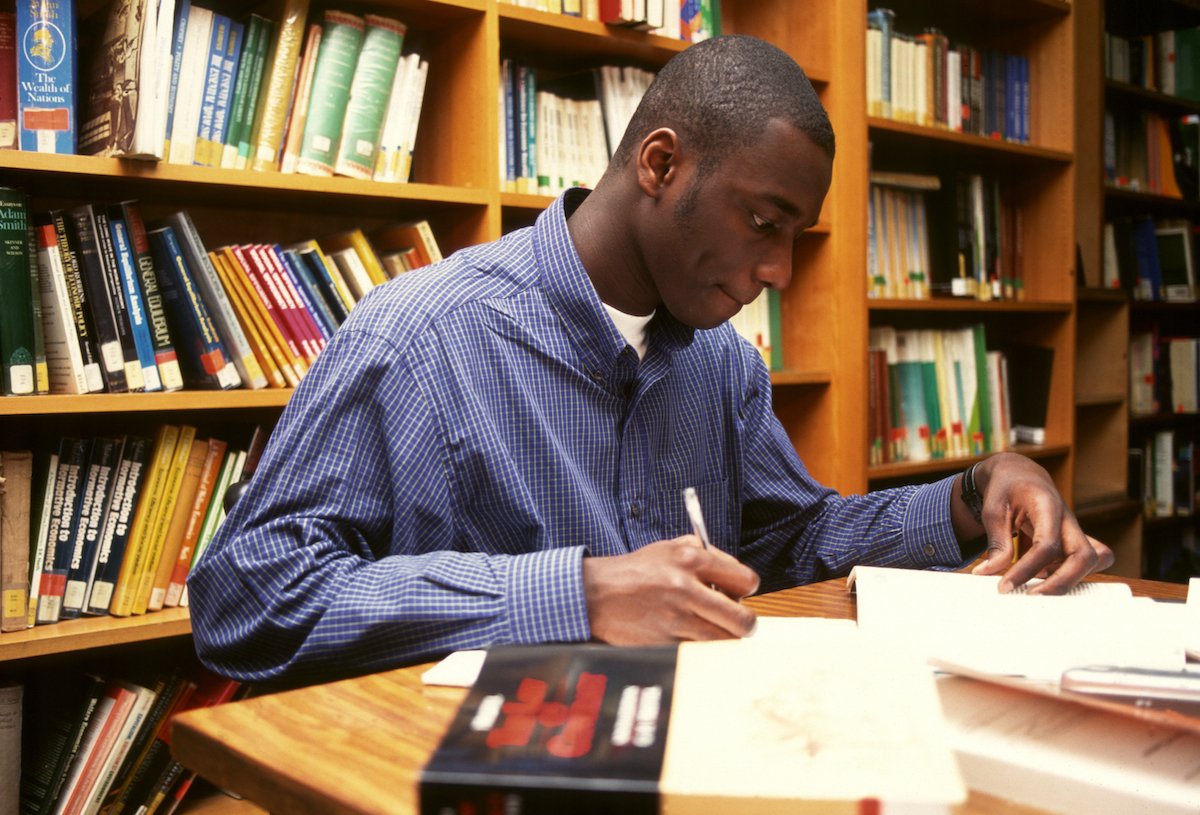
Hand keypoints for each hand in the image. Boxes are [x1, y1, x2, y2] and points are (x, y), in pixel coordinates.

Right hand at [582, 536, 759, 643]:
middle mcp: (686, 588)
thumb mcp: (668, 547)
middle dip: (746, 624)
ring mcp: (675, 619)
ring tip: (712, 630)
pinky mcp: (664, 643)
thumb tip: (735, 574)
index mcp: (690, 559)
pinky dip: (699, 649)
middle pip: (743, 620)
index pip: (745, 580)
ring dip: (724, 639)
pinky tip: (688, 637)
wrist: (596, 594)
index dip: (746, 590)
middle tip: (738, 623)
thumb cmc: (634, 571)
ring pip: (724, 641)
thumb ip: (704, 553)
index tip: (739, 594)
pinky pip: (698, 652)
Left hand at [964, 453, 1114, 593]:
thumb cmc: (1006, 489)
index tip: (1005, 586)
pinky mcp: (1074, 541)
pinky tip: (1042, 577)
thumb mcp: (993, 510)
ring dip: (1068, 579)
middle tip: (1031, 598)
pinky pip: (1086, 562)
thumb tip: (988, 573)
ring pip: (1093, 561)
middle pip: (1084, 557)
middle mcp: (1069, 520)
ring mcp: (1075, 531)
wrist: (1020, 475)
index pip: (1046, 545)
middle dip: (1062, 583)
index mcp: (1047, 506)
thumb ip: (996, 542)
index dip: (1027, 570)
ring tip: (1034, 586)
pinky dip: (1070, 574)